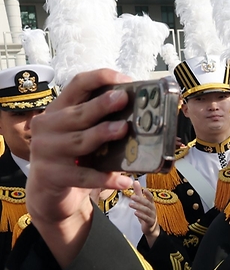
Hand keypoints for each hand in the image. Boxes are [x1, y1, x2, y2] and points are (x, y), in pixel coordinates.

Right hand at [27, 69, 133, 267]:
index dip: (100, 78)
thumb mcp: (82, 133)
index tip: (125, 80)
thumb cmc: (74, 156)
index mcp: (59, 110)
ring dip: (102, 134)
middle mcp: (48, 126)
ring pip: (79, 141)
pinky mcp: (53, 175)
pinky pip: (83, 176)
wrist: (48, 191)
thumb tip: (143, 115)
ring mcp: (46, 151)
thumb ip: (101, 121)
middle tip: (123, 99)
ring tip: (124, 130)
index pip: (77, 85)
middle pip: (78, 113)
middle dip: (101, 105)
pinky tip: (124, 181)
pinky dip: (104, 178)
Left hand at [128, 181, 159, 246]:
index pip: (151, 197)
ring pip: (147, 210)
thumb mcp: (142, 203)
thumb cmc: (146, 214)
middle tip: (132, 196)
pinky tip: (135, 213)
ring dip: (139, 207)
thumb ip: (138, 192)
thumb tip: (135, 181)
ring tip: (131, 204)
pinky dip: (141, 215)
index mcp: (151, 203)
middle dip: (140, 199)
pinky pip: (146, 218)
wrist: (151, 228)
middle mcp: (152, 209)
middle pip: (147, 203)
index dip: (148, 193)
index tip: (144, 189)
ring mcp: (152, 216)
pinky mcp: (150, 222)